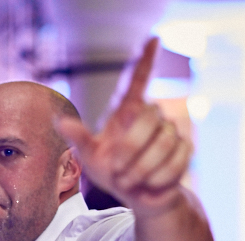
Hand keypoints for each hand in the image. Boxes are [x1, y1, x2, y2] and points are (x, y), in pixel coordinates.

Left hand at [56, 37, 191, 215]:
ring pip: (164, 142)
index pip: (139, 80)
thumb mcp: (90, 157)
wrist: (136, 196)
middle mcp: (152, 116)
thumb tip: (59, 120)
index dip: (146, 60)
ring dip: (141, 169)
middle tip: (116, 173)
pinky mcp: (185, 149)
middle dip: (130, 150)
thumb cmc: (111, 172)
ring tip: (129, 181)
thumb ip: (79, 138)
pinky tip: (149, 185)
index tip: (153, 39)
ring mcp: (171, 131)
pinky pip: (176, 160)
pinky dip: (157, 178)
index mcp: (128, 112)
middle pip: (148, 118)